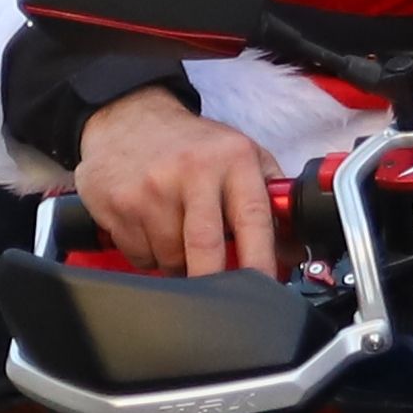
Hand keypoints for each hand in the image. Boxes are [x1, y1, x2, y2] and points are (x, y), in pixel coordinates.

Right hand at [72, 88, 278, 276]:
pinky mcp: (118, 206)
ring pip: (171, 260)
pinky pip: (141, 258)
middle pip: (206, 250)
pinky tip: (150, 228)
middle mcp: (191, 171)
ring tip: (178, 235)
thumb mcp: (239, 155)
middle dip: (214, 282)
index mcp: (231, 159)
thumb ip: (270, 200)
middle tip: (219, 295)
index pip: (253, 219)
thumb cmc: (191, 145)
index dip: (261, 262)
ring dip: (179, 265)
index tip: (265, 289)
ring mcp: (150, 190)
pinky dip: (149, 257)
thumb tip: (294, 251)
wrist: (127, 117)